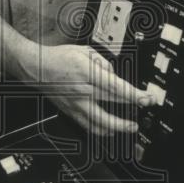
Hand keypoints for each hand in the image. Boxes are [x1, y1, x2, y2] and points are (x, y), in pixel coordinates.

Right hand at [29, 44, 153, 135]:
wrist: (36, 68)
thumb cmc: (58, 58)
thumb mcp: (84, 51)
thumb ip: (102, 62)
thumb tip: (113, 74)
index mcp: (87, 73)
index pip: (116, 87)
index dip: (134, 95)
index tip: (147, 98)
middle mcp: (82, 90)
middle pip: (112, 104)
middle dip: (132, 108)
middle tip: (145, 109)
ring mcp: (76, 104)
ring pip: (100, 122)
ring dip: (118, 127)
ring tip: (131, 127)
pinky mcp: (71, 112)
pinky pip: (88, 126)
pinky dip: (102, 131)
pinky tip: (110, 131)